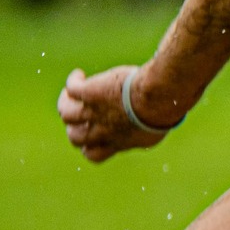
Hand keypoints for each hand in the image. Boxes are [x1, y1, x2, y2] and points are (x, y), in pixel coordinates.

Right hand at [58, 65, 177, 162]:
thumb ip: (142, 134)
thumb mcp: (153, 132)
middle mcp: (101, 131)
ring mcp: (93, 112)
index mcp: (117, 142)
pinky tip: (79, 75)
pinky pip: (71, 89)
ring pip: (66, 114)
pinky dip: (73, 81)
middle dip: (75, 127)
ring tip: (73, 94)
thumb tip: (144, 131)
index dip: (88, 146)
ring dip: (67, 103)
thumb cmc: (162, 112)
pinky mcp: (89, 93)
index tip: (94, 135)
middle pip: (75, 136)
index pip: (93, 154)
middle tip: (82, 113)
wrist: (156, 99)